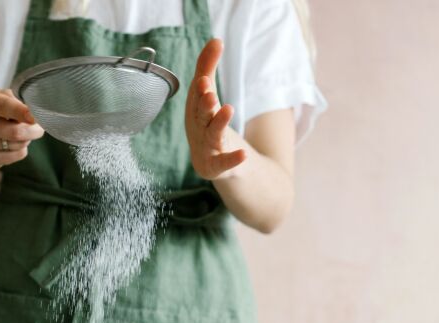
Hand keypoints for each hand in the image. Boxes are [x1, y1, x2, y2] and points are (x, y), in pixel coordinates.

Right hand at [0, 88, 44, 166]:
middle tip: (39, 127)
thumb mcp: (1, 95)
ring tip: (20, 132)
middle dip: (34, 130)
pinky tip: (13, 143)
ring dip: (27, 139)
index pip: (2, 106)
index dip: (20, 112)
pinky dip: (21, 150)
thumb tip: (33, 115)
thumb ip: (16, 100)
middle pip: (14, 132)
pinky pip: (16, 155)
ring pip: (17, 144)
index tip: (34, 118)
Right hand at [185, 39, 245, 179]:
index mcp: (194, 112)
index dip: (200, 89)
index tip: (204, 78)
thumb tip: (216, 40)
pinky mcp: (217, 167)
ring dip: (218, 123)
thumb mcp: (207, 97)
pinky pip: (224, 163)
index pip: (196, 98)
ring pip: (213, 135)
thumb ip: (208, 68)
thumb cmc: (206, 124)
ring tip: (228, 109)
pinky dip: (232, 159)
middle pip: (201, 116)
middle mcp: (198, 130)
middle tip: (210, 92)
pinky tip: (243, 155)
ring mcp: (206, 149)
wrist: (212, 164)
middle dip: (205, 104)